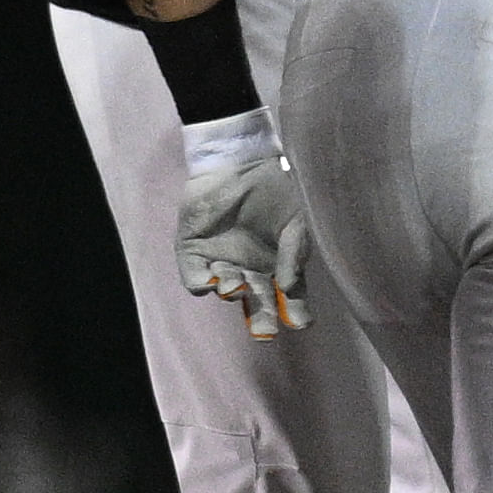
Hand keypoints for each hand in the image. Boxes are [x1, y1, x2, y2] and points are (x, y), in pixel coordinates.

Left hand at [176, 114, 310, 338]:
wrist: (238, 161)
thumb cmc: (276, 189)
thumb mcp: (297, 220)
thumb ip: (295, 253)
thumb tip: (288, 288)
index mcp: (279, 266)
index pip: (289, 299)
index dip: (294, 313)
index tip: (299, 322)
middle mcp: (252, 270)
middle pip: (257, 305)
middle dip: (261, 320)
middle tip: (264, 332)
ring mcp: (222, 262)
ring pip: (227, 292)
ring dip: (234, 293)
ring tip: (238, 284)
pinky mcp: (193, 253)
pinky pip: (195, 279)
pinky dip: (204, 283)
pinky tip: (215, 280)